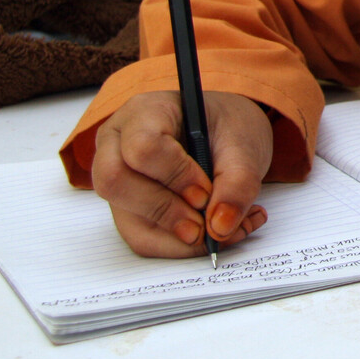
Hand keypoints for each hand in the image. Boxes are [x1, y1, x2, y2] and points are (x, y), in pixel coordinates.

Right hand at [91, 90, 272, 257]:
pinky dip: (183, 246)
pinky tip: (216, 232)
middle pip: (115, 183)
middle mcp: (118, 144)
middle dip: (166, 210)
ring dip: (181, 236)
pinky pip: (144, 239)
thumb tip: (220, 227)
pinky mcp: (128, 210)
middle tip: (208, 217)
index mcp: (145, 112)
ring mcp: (118, 180)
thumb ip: (238, 182)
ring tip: (226, 226)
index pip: (141, 147)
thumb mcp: (244, 144)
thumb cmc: (227, 128)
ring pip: (129, 221)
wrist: (226, 134)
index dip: (174, 176)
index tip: (205, 191)